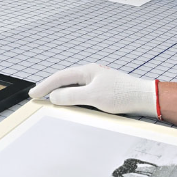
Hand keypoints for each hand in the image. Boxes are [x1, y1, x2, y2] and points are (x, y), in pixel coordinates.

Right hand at [28, 64, 157, 117]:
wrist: (144, 97)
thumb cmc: (121, 94)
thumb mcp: (93, 96)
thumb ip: (71, 96)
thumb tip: (54, 97)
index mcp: (87, 71)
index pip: (60, 77)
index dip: (44, 86)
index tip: (33, 95)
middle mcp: (90, 74)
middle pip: (65, 81)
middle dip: (50, 88)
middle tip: (36, 97)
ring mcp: (97, 82)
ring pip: (73, 88)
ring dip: (61, 94)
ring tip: (49, 101)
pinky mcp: (103, 91)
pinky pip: (82, 94)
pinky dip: (72, 99)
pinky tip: (70, 105)